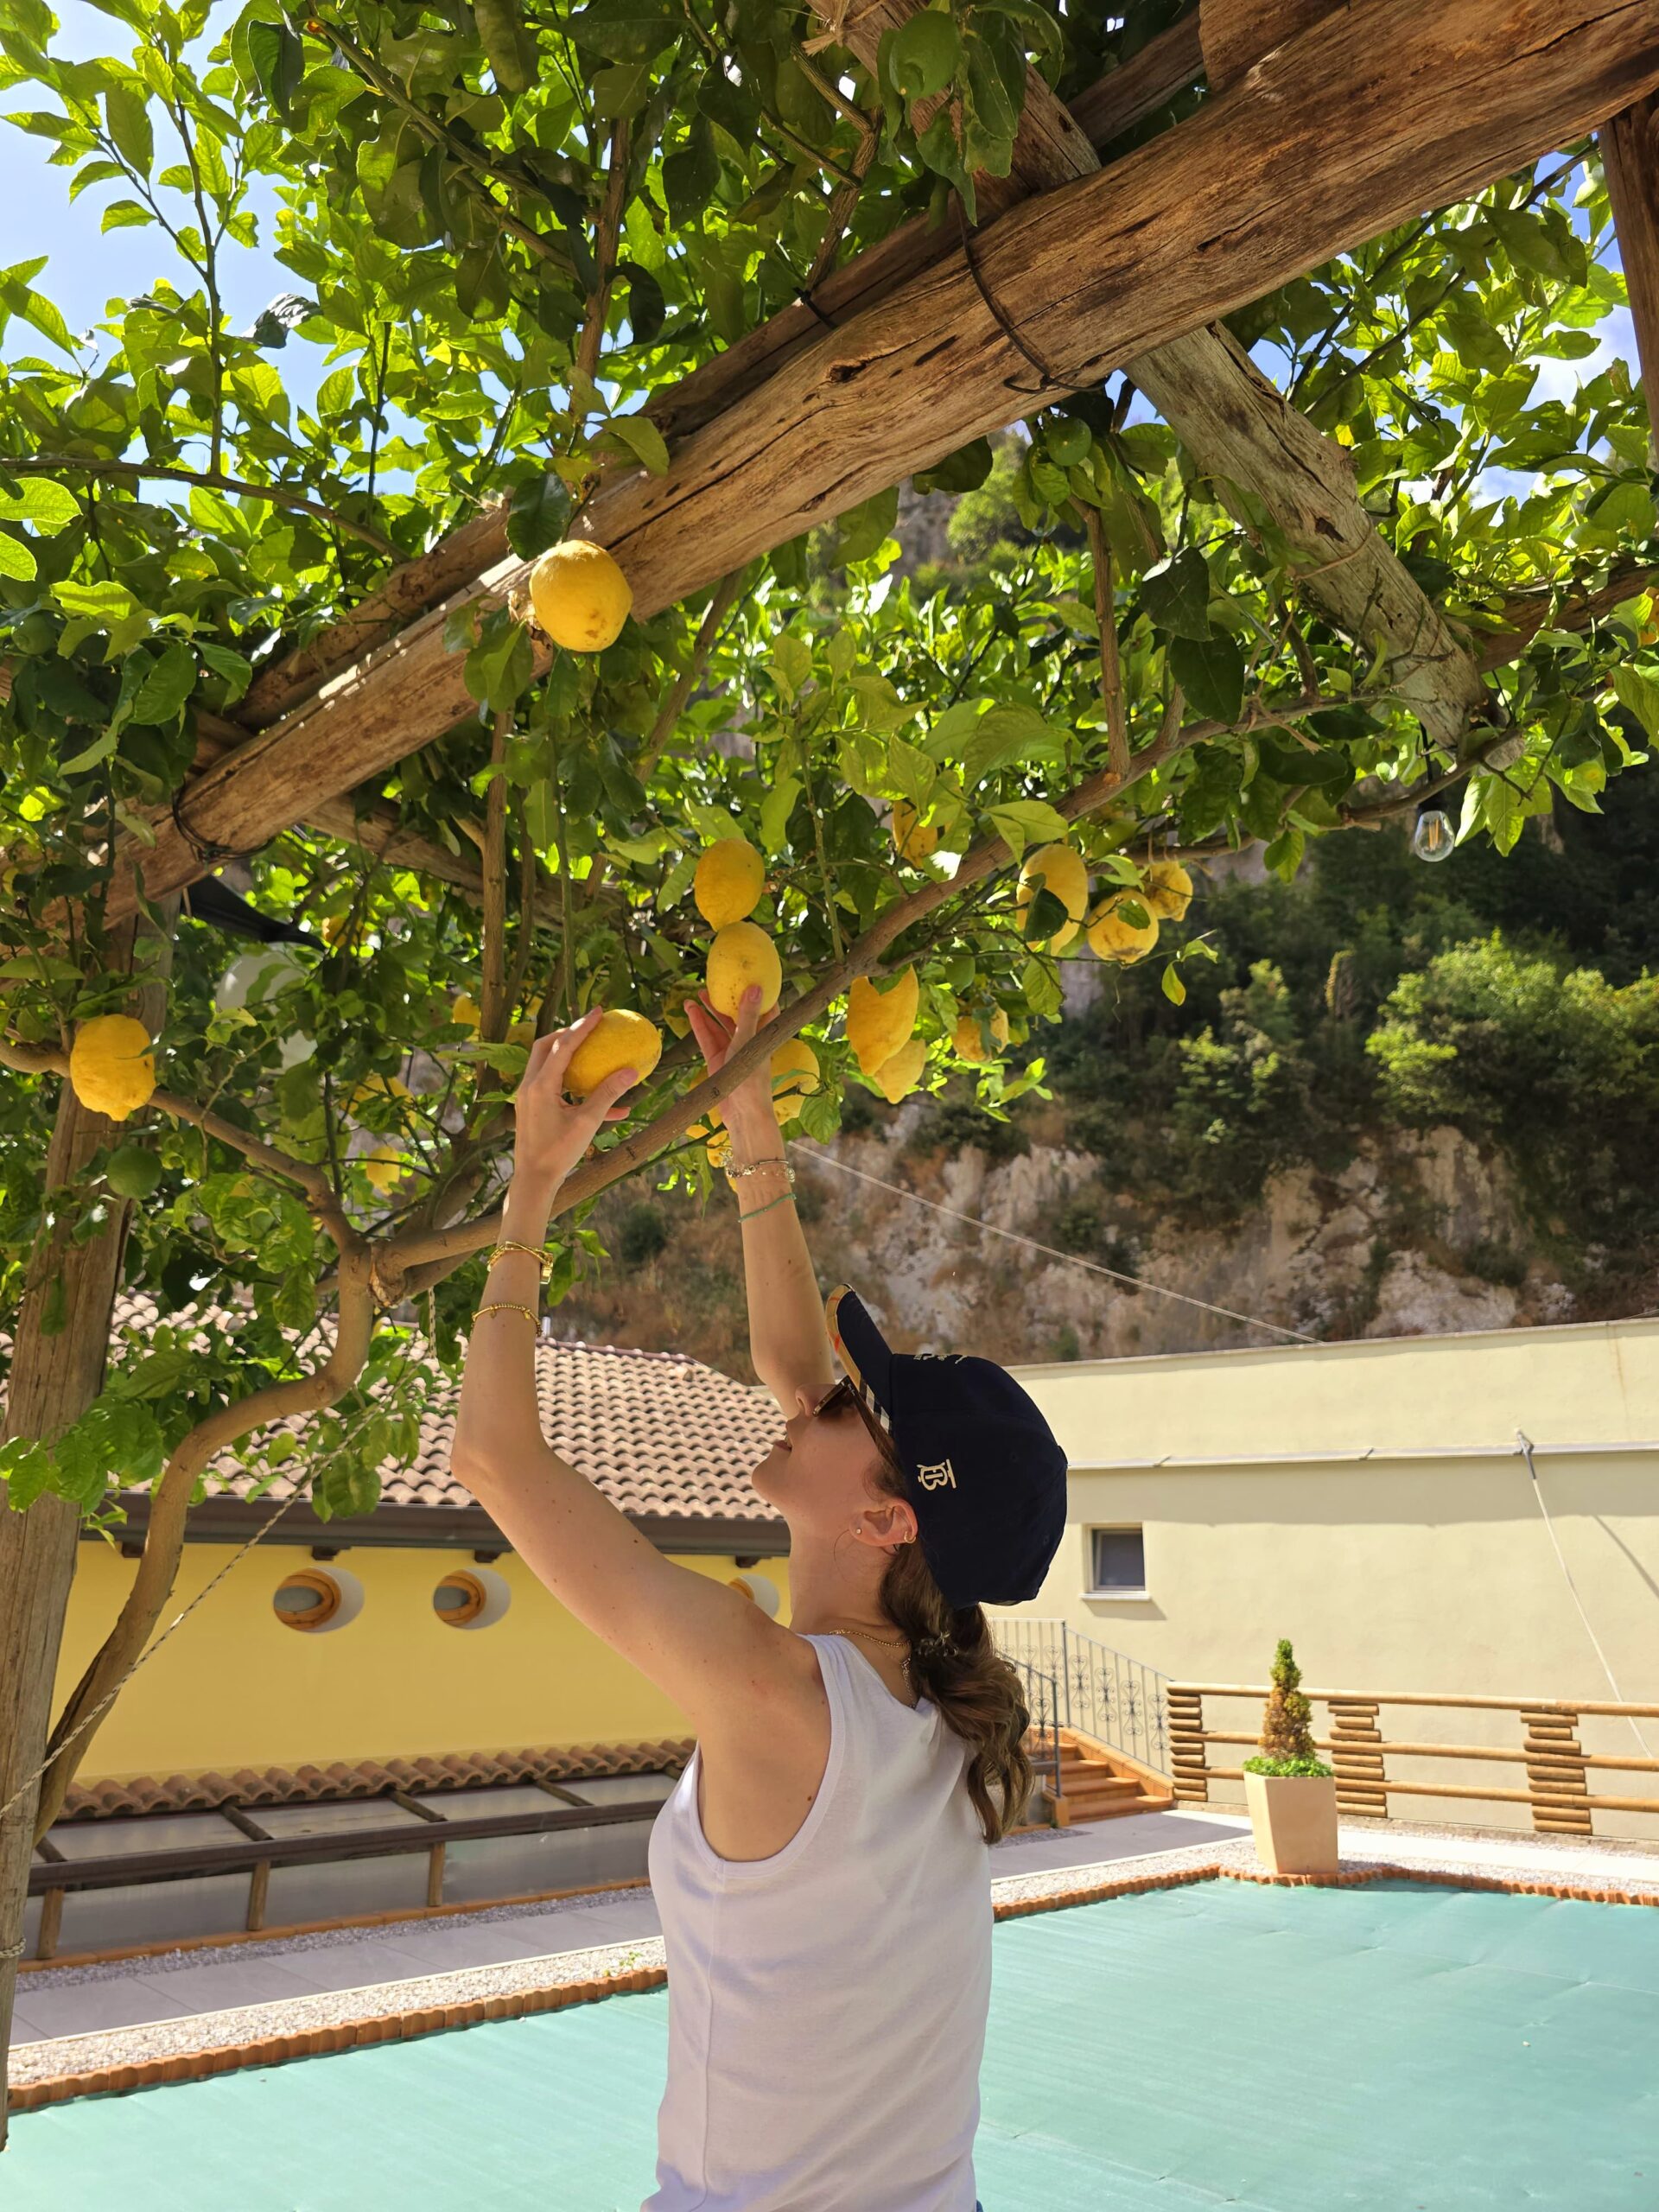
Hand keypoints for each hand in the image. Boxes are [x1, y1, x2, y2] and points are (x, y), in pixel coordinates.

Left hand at [510, 1008, 640, 1192]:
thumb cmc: (559, 1153)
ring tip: (590, 1052)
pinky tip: (603, 1102)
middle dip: (566, 1033)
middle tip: (589, 1029)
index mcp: (541, 1085)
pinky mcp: (531, 1109)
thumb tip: (631, 1071)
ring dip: (567, 1055)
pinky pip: (552, 1088)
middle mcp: (530, 1086)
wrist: (534, 1180)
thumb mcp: (588, 1122)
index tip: (599, 1012)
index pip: (562, 1045)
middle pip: (545, 1046)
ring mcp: (528, 1097)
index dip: (582, 1026)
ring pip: (545, 1065)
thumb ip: (608, 1094)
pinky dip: (571, 1086)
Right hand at [685, 985, 771, 1134]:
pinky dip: (699, 1026)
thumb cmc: (752, 1078)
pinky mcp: (718, 1062)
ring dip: (709, 1011)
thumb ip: (749, 1015)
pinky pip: (707, 1039)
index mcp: (763, 1035)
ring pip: (719, 1026)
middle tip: (714, 982)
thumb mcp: (748, 1042)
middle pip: (738, 1015)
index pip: (766, 1009)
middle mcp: (749, 1042)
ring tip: (696, 994)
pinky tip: (690, 1012)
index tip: (752, 976)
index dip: (760, 993)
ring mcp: (732, 1052)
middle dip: (727, 999)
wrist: (742, 1113)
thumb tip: (756, 986)